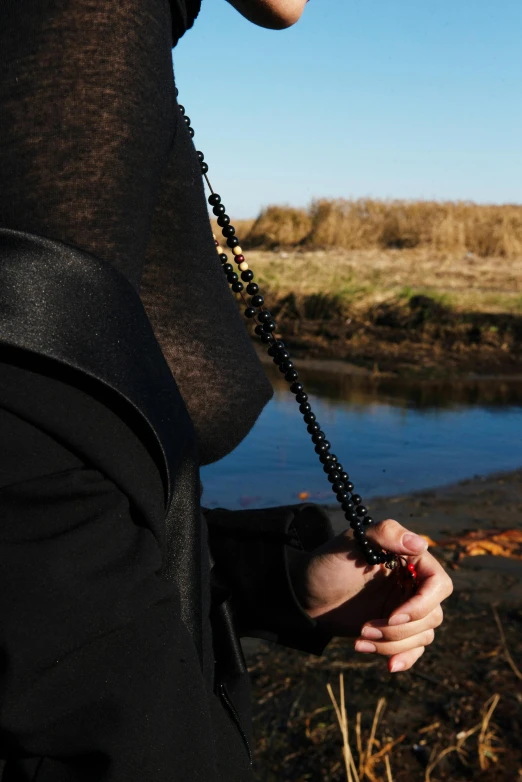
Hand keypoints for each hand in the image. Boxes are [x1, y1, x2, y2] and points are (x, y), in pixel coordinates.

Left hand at [290, 518, 452, 672]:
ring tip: (360, 637)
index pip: (439, 583)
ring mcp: (406, 608)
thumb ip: (385, 534)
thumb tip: (420, 543)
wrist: (306, 593)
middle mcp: (413, 584)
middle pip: (433, 614)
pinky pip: (415, 649)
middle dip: (400, 629)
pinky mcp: (397, 630)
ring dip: (393, 643)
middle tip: (366, 627)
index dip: (422, 604)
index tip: (394, 615)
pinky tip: (387, 666)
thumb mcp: (350, 543)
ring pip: (423, 635)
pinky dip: (403, 658)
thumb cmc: (328, 563)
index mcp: (409, 559)